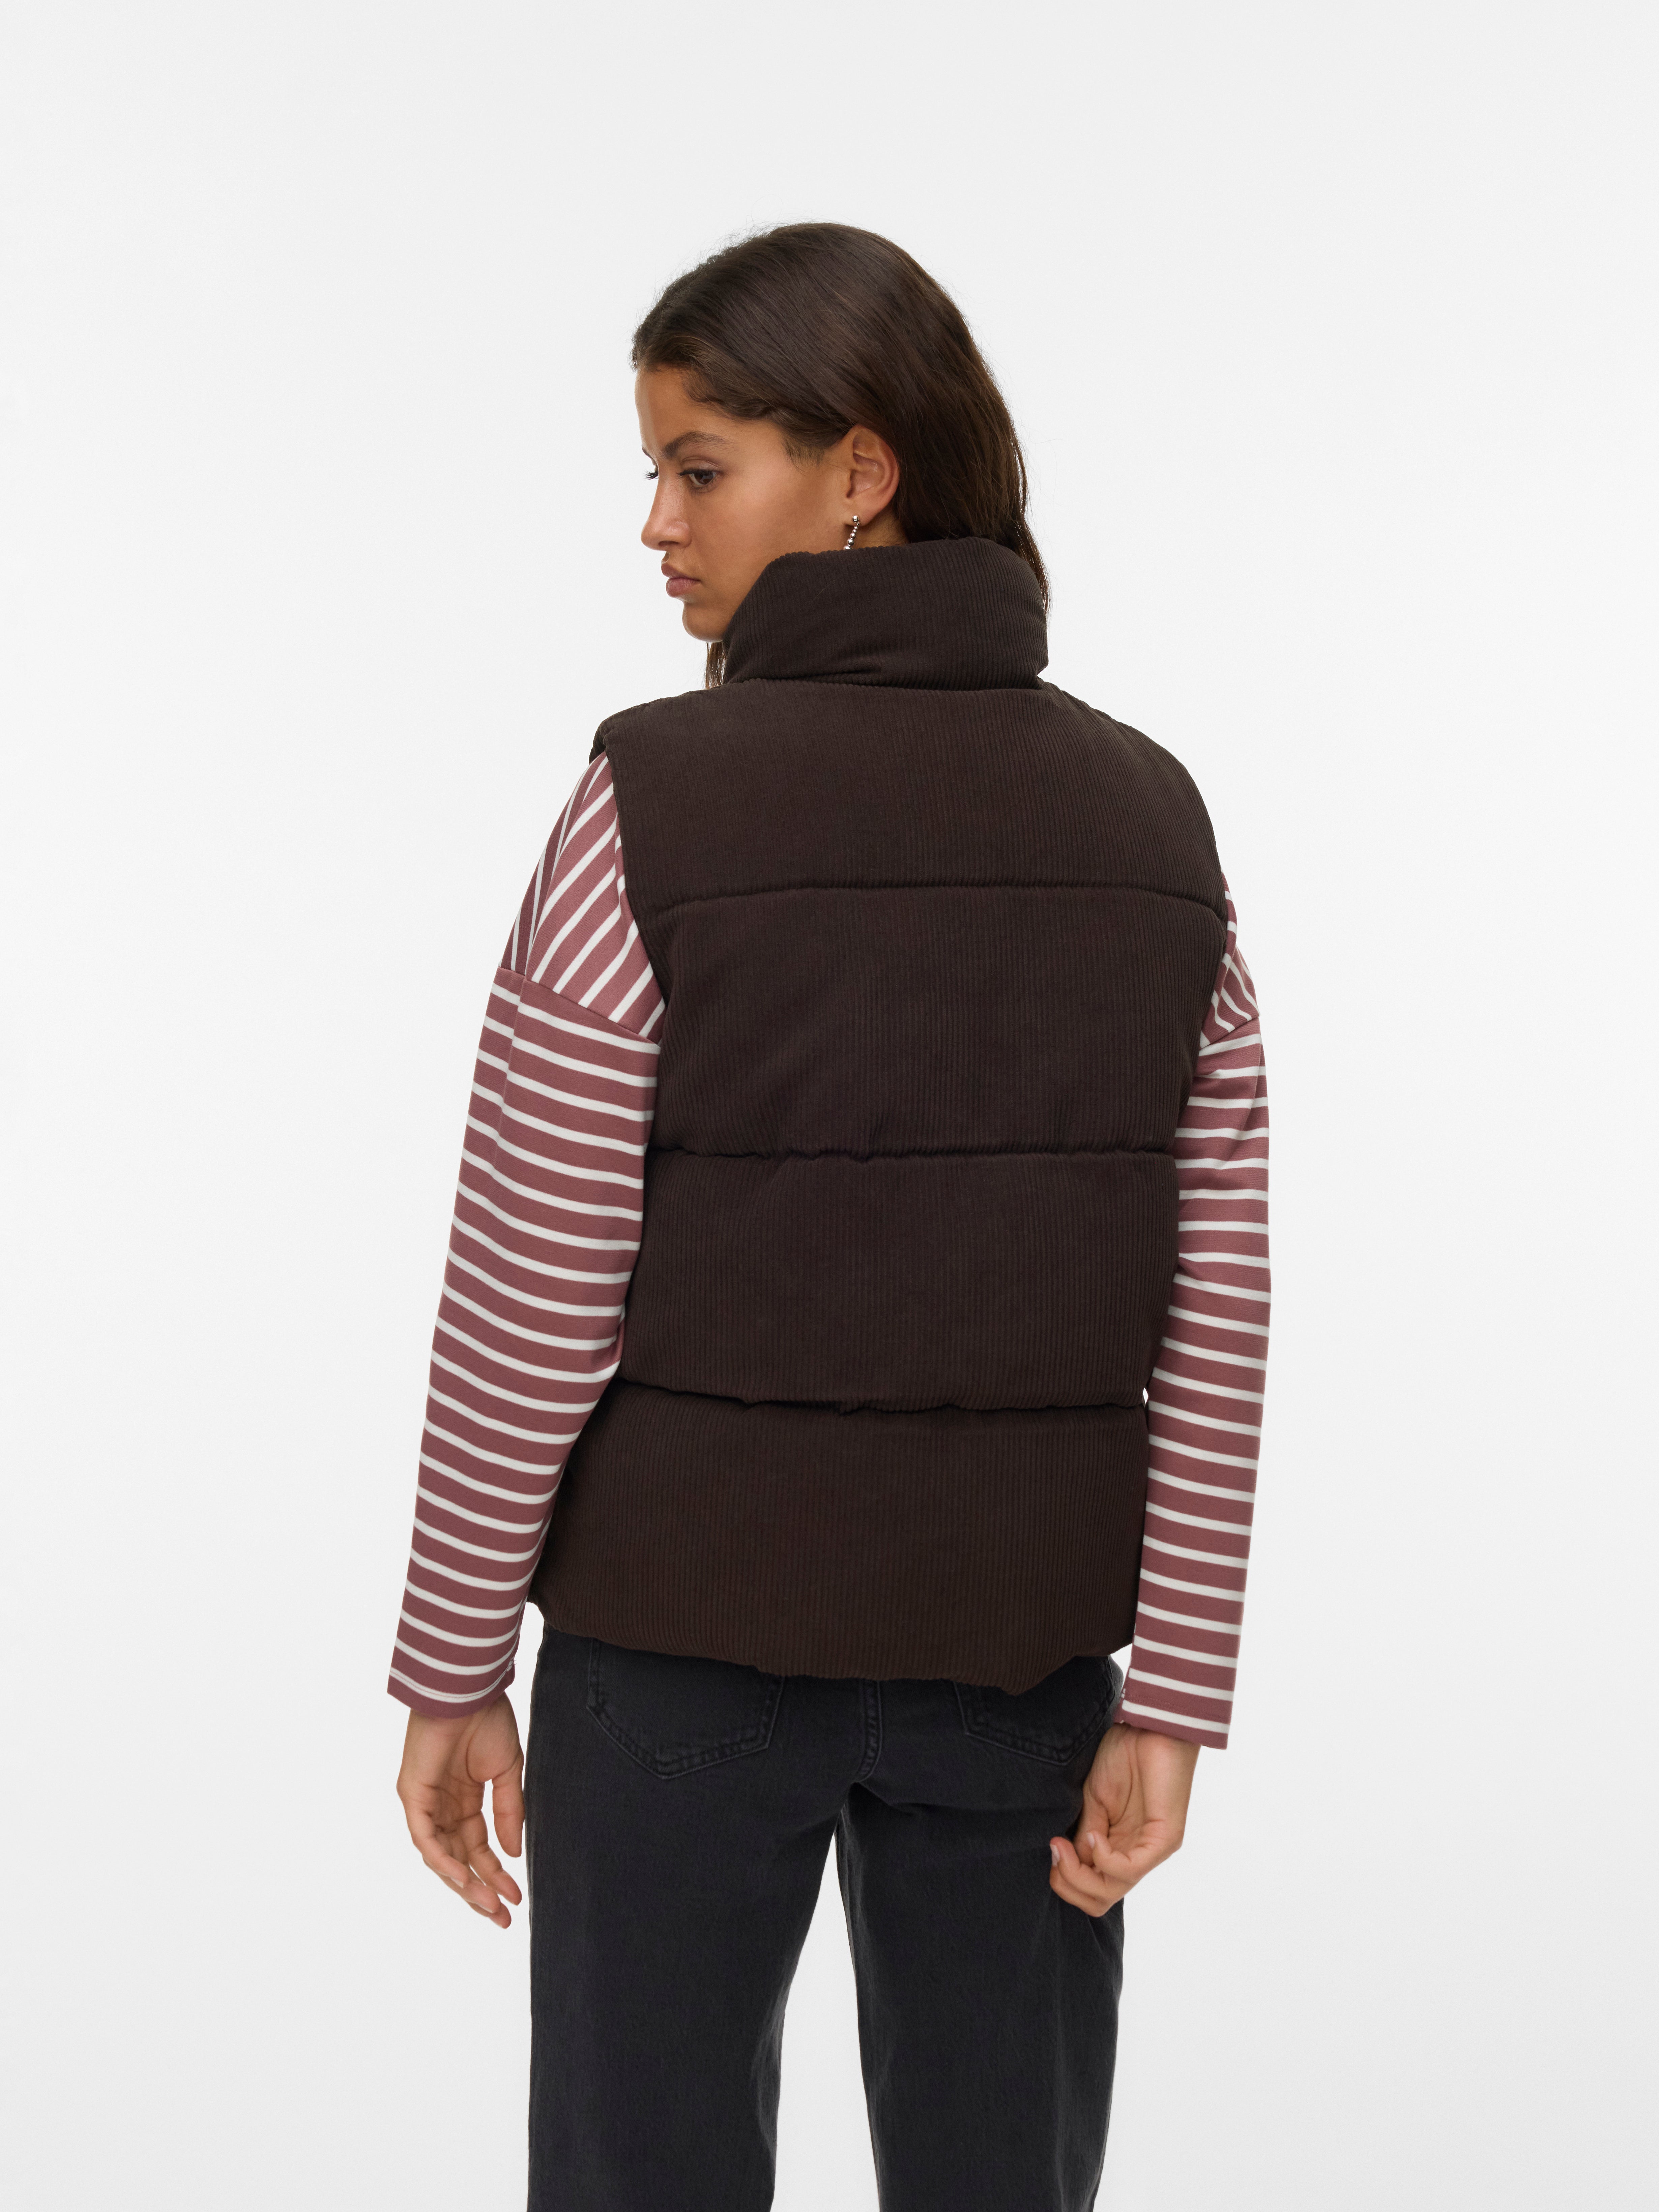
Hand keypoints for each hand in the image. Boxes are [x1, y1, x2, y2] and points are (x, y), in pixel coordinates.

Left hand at [396, 1694, 524, 1928]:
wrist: (469, 1688)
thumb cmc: (487, 1719)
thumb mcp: (507, 1771)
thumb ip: (509, 1812)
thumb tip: (512, 1853)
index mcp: (465, 1800)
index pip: (478, 1848)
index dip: (496, 1874)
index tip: (516, 1897)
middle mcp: (442, 1807)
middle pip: (458, 1860)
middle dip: (479, 1891)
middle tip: (501, 1918)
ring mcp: (426, 1803)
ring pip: (441, 1856)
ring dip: (464, 1883)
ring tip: (489, 1905)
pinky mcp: (413, 1795)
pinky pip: (425, 1838)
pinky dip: (442, 1859)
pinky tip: (463, 1878)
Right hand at [1048, 1722, 1199, 1916]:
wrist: (1152, 1727)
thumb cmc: (1125, 1755)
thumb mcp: (1092, 1799)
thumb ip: (1081, 1832)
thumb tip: (1061, 1860)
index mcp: (1117, 1846)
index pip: (1090, 1889)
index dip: (1063, 1878)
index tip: (1050, 1846)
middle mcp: (1135, 1855)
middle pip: (1099, 1899)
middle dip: (1067, 1884)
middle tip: (1054, 1851)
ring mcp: (1151, 1851)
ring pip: (1111, 1891)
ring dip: (1079, 1873)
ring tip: (1064, 1844)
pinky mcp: (1164, 1841)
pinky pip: (1130, 1869)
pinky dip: (1103, 1858)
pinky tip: (1092, 1834)